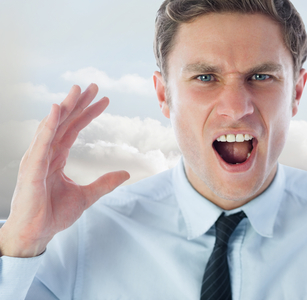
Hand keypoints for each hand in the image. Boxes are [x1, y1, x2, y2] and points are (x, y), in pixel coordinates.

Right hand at [0, 84, 129, 257]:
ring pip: (53, 126)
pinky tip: (58, 110)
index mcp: (56, 157)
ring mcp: (37, 159)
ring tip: (78, 90)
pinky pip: (41, 143)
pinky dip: (49, 125)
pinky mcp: (32, 168)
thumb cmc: (52, 215)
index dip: (88, 114)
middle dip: (79, 103)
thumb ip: (104, 183)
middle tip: (94, 86)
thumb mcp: (86, 196)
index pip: (74, 129)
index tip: (104, 101)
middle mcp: (46, 154)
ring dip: (66, 107)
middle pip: (64, 122)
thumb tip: (124, 173)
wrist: (36, 234)